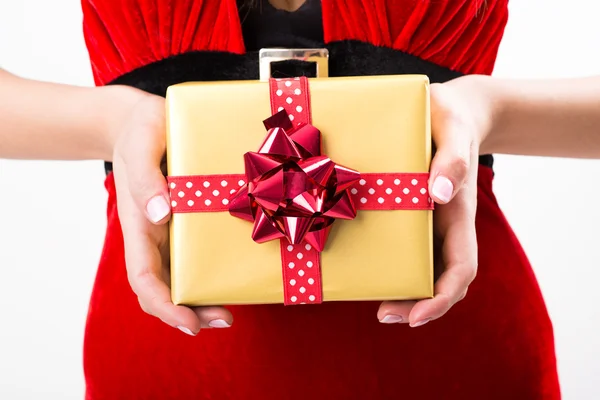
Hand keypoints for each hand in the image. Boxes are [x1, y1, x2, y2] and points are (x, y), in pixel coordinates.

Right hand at [109, 87, 232, 335]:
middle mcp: (155, 235)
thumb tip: (160, 214)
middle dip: (190, 312)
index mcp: (138, 225)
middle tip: (225, 319)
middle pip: (165, 287)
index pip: (144, 278)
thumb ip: (145, 177)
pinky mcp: (191, 219)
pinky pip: (200, 253)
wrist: (145, 119)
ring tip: (231, 309)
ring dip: (204, 298)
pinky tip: (236, 273)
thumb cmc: (139, 131)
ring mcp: (172, 230)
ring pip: (183, 276)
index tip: (190, 323)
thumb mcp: (140, 145)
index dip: (164, 305)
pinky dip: (214, 270)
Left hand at [377, 75, 491, 326]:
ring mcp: (426, 222)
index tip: (416, 316)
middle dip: (415, 304)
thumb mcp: (454, 129)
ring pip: (419, 268)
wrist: (446, 110)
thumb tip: (440, 194)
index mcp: (459, 214)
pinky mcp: (407, 212)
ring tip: (369, 298)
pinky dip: (386, 262)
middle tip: (382, 313)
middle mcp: (443, 225)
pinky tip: (361, 262)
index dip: (441, 298)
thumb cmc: (452, 118)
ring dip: (400, 289)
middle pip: (439, 280)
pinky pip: (400, 245)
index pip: (461, 269)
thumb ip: (452, 157)